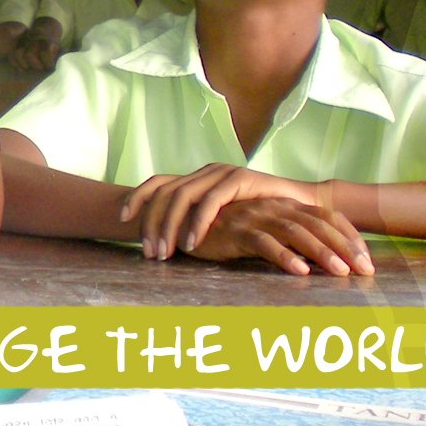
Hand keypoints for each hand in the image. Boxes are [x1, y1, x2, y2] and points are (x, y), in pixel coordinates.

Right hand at [9, 32, 59, 70]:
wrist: (41, 34)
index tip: (50, 68)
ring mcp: (22, 43)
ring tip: (29, 69)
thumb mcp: (57, 48)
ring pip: (18, 54)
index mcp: (44, 41)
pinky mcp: (15, 47)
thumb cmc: (50, 46)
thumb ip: (59, 55)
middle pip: (29, 55)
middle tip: (39, 69)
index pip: (44, 52)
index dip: (47, 63)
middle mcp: (32, 41)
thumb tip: (59, 65)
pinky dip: (14, 63)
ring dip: (23, 64)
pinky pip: (11, 55)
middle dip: (35, 65)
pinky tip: (21, 69)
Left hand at [121, 164, 350, 262]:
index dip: (137, 197)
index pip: (157, 182)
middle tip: (148, 252)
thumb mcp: (222, 219)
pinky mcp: (240, 180)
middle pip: (164, 191)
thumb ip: (196, 221)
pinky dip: (197, 223)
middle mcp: (205, 172)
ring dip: (169, 226)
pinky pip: (210, 202)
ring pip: (183, 196)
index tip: (122, 219)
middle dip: (151, 222)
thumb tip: (164, 236)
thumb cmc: (260, 216)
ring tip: (164, 252)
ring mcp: (221, 173)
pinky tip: (190, 243)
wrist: (303, 205)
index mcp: (196, 178)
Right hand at [183, 198, 370, 275]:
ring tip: (341, 273)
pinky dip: (283, 256)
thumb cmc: (225, 229)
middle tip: (366, 270)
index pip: (326, 217)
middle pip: (318, 225)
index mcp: (284, 205)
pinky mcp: (235, 231)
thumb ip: (288, 238)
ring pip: (296, 233)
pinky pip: (264, 243)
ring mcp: (255, 217)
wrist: (184, 220)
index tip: (367, 260)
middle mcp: (273, 207)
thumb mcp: (262, 230)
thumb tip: (320, 259)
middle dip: (345, 247)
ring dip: (321, 252)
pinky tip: (299, 271)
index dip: (350, 237)